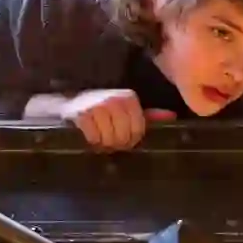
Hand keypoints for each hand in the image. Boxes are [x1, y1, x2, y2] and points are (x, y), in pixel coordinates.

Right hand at [60, 89, 175, 151]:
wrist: (70, 104)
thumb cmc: (103, 111)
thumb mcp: (127, 110)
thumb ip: (149, 115)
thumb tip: (171, 116)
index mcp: (129, 98)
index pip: (138, 131)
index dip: (130, 140)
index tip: (123, 139)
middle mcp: (114, 99)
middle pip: (124, 137)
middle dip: (117, 143)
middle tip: (110, 141)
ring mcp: (97, 106)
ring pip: (109, 140)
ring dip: (103, 144)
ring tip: (100, 138)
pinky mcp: (81, 115)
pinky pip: (93, 139)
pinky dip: (91, 142)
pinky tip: (89, 136)